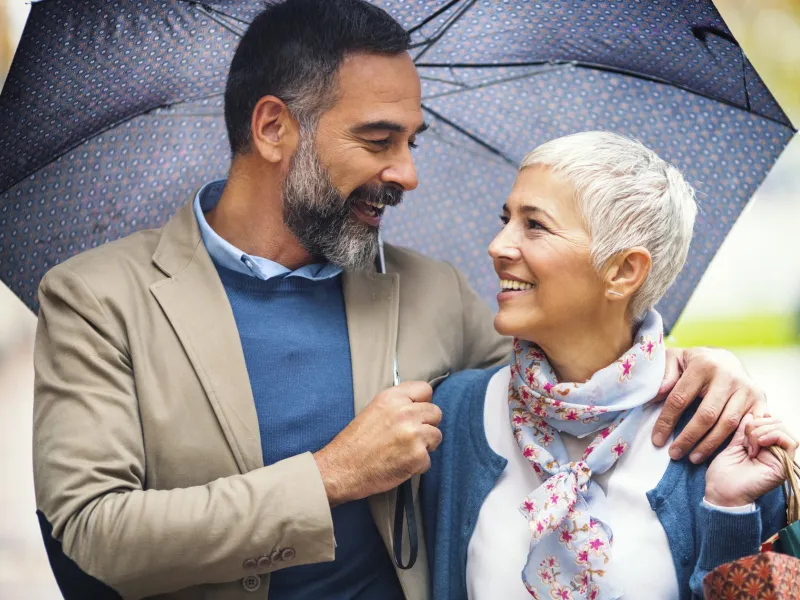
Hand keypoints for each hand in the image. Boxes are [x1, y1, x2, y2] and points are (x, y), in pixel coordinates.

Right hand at [313, 381, 440, 506]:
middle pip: (436, 413)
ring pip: (436, 436)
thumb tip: (419, 406)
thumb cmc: (355, 443)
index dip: (423, 403)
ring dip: (425, 446)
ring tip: (404, 452)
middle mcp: (405, 412)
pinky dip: (418, 465)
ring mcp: (413, 433)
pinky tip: (400, 465)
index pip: (425, 390)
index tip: (416, 414)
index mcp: (392, 398)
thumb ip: (397, 405)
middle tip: (410, 437)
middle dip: (426, 426)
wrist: (341, 468)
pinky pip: (429, 459)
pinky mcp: (417, 455)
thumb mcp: (373, 410)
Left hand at [651, 347, 766, 462]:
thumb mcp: (675, 360)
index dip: (666, 422)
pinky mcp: (760, 399)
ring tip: (692, 458)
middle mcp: (727, 376)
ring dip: (709, 445)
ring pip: (727, 424)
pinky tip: (721, 454)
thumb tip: (656, 396)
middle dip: (688, 438)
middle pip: (706, 415)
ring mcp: (746, 388)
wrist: (726, 359)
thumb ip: (664, 375)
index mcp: (702, 365)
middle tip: (674, 454)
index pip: (679, 399)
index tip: (657, 440)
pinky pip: (747, 427)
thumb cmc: (694, 363)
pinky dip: (734, 443)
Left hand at [705, 414, 797, 506]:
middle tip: (746, 436)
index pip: (771, 421)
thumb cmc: (723, 473)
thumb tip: (752, 413)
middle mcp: (774, 452)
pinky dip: (773, 436)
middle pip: (779, 423)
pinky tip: (758, 443)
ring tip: (750, 442)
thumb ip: (744, 430)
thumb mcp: (733, 444)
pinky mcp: (783, 466)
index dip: (759, 416)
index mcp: (763, 446)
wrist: (721, 492)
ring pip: (785, 430)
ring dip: (764, 430)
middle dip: (760, 422)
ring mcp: (780, 459)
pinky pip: (790, 442)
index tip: (745, 422)